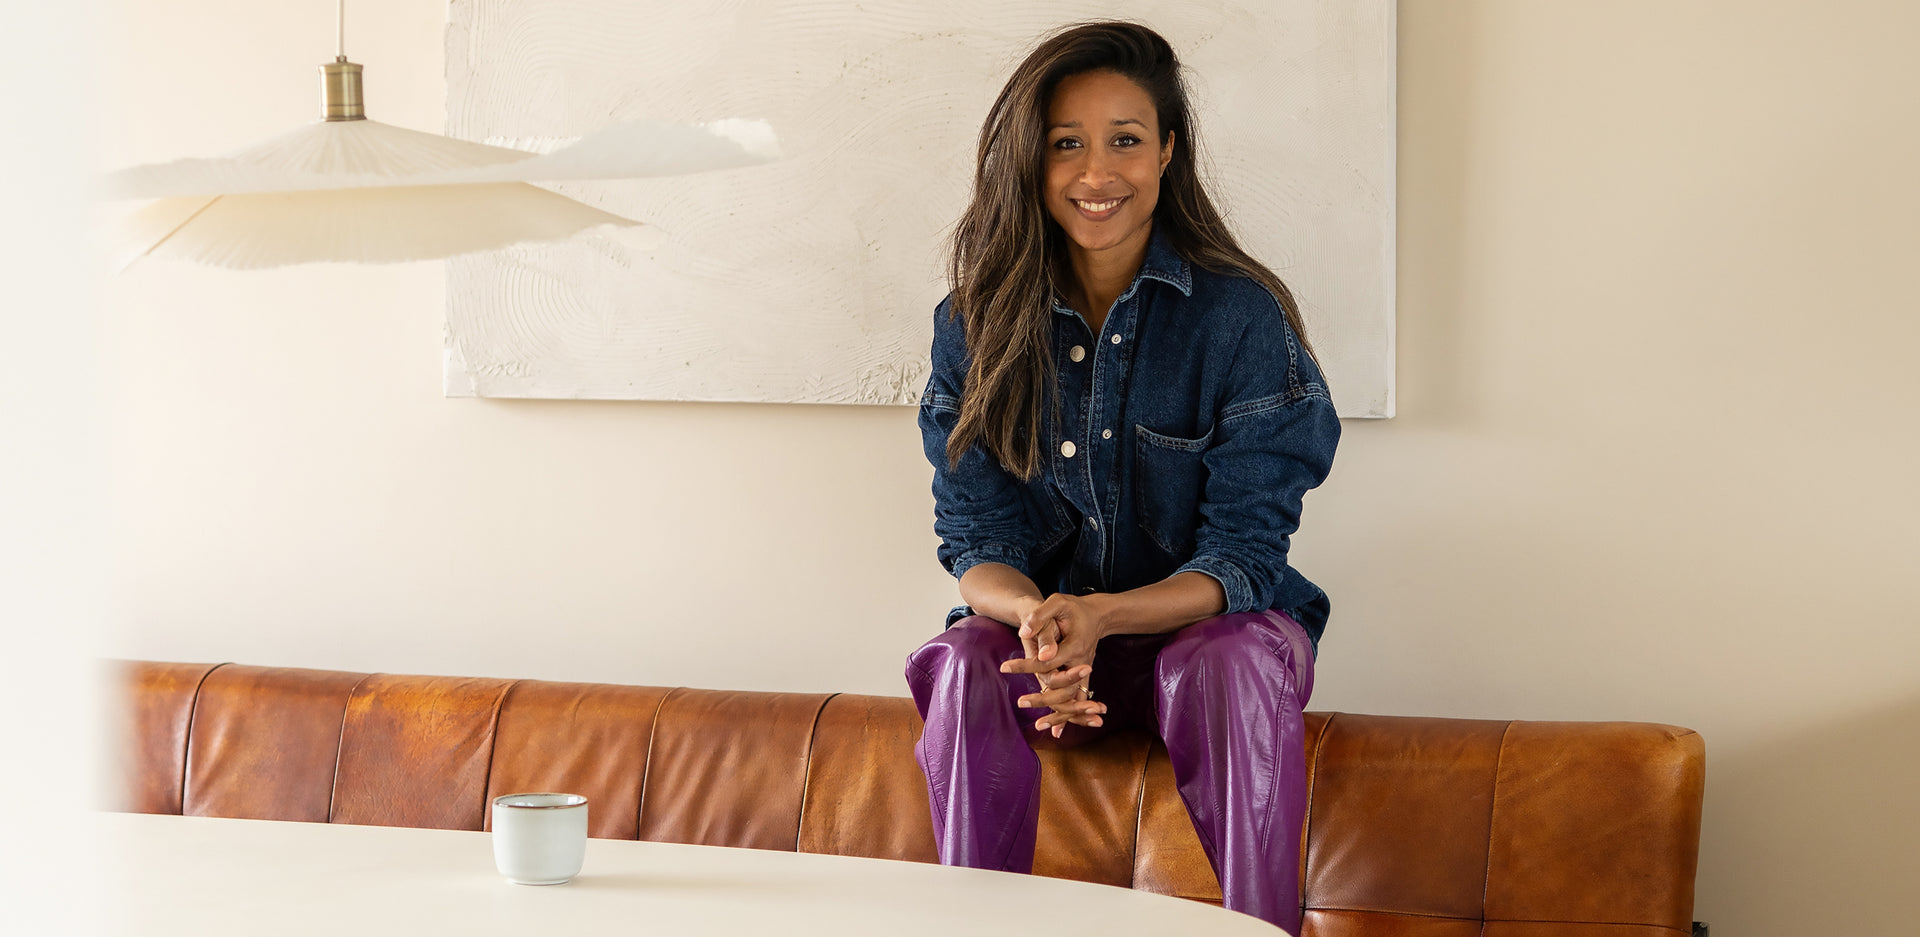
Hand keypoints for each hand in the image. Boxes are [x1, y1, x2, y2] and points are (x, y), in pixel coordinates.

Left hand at [1001, 593, 1109, 736]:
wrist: (1096, 615)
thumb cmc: (1073, 608)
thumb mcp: (1057, 603)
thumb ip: (1040, 616)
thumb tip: (1024, 632)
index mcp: (1074, 646)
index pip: (1046, 661)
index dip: (1025, 664)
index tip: (1004, 667)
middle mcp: (1081, 663)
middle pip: (1061, 686)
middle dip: (1041, 698)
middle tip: (1019, 703)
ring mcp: (1084, 673)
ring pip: (1071, 699)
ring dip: (1057, 714)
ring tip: (1039, 725)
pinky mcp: (1084, 679)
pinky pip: (1076, 701)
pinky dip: (1068, 716)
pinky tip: (1057, 733)